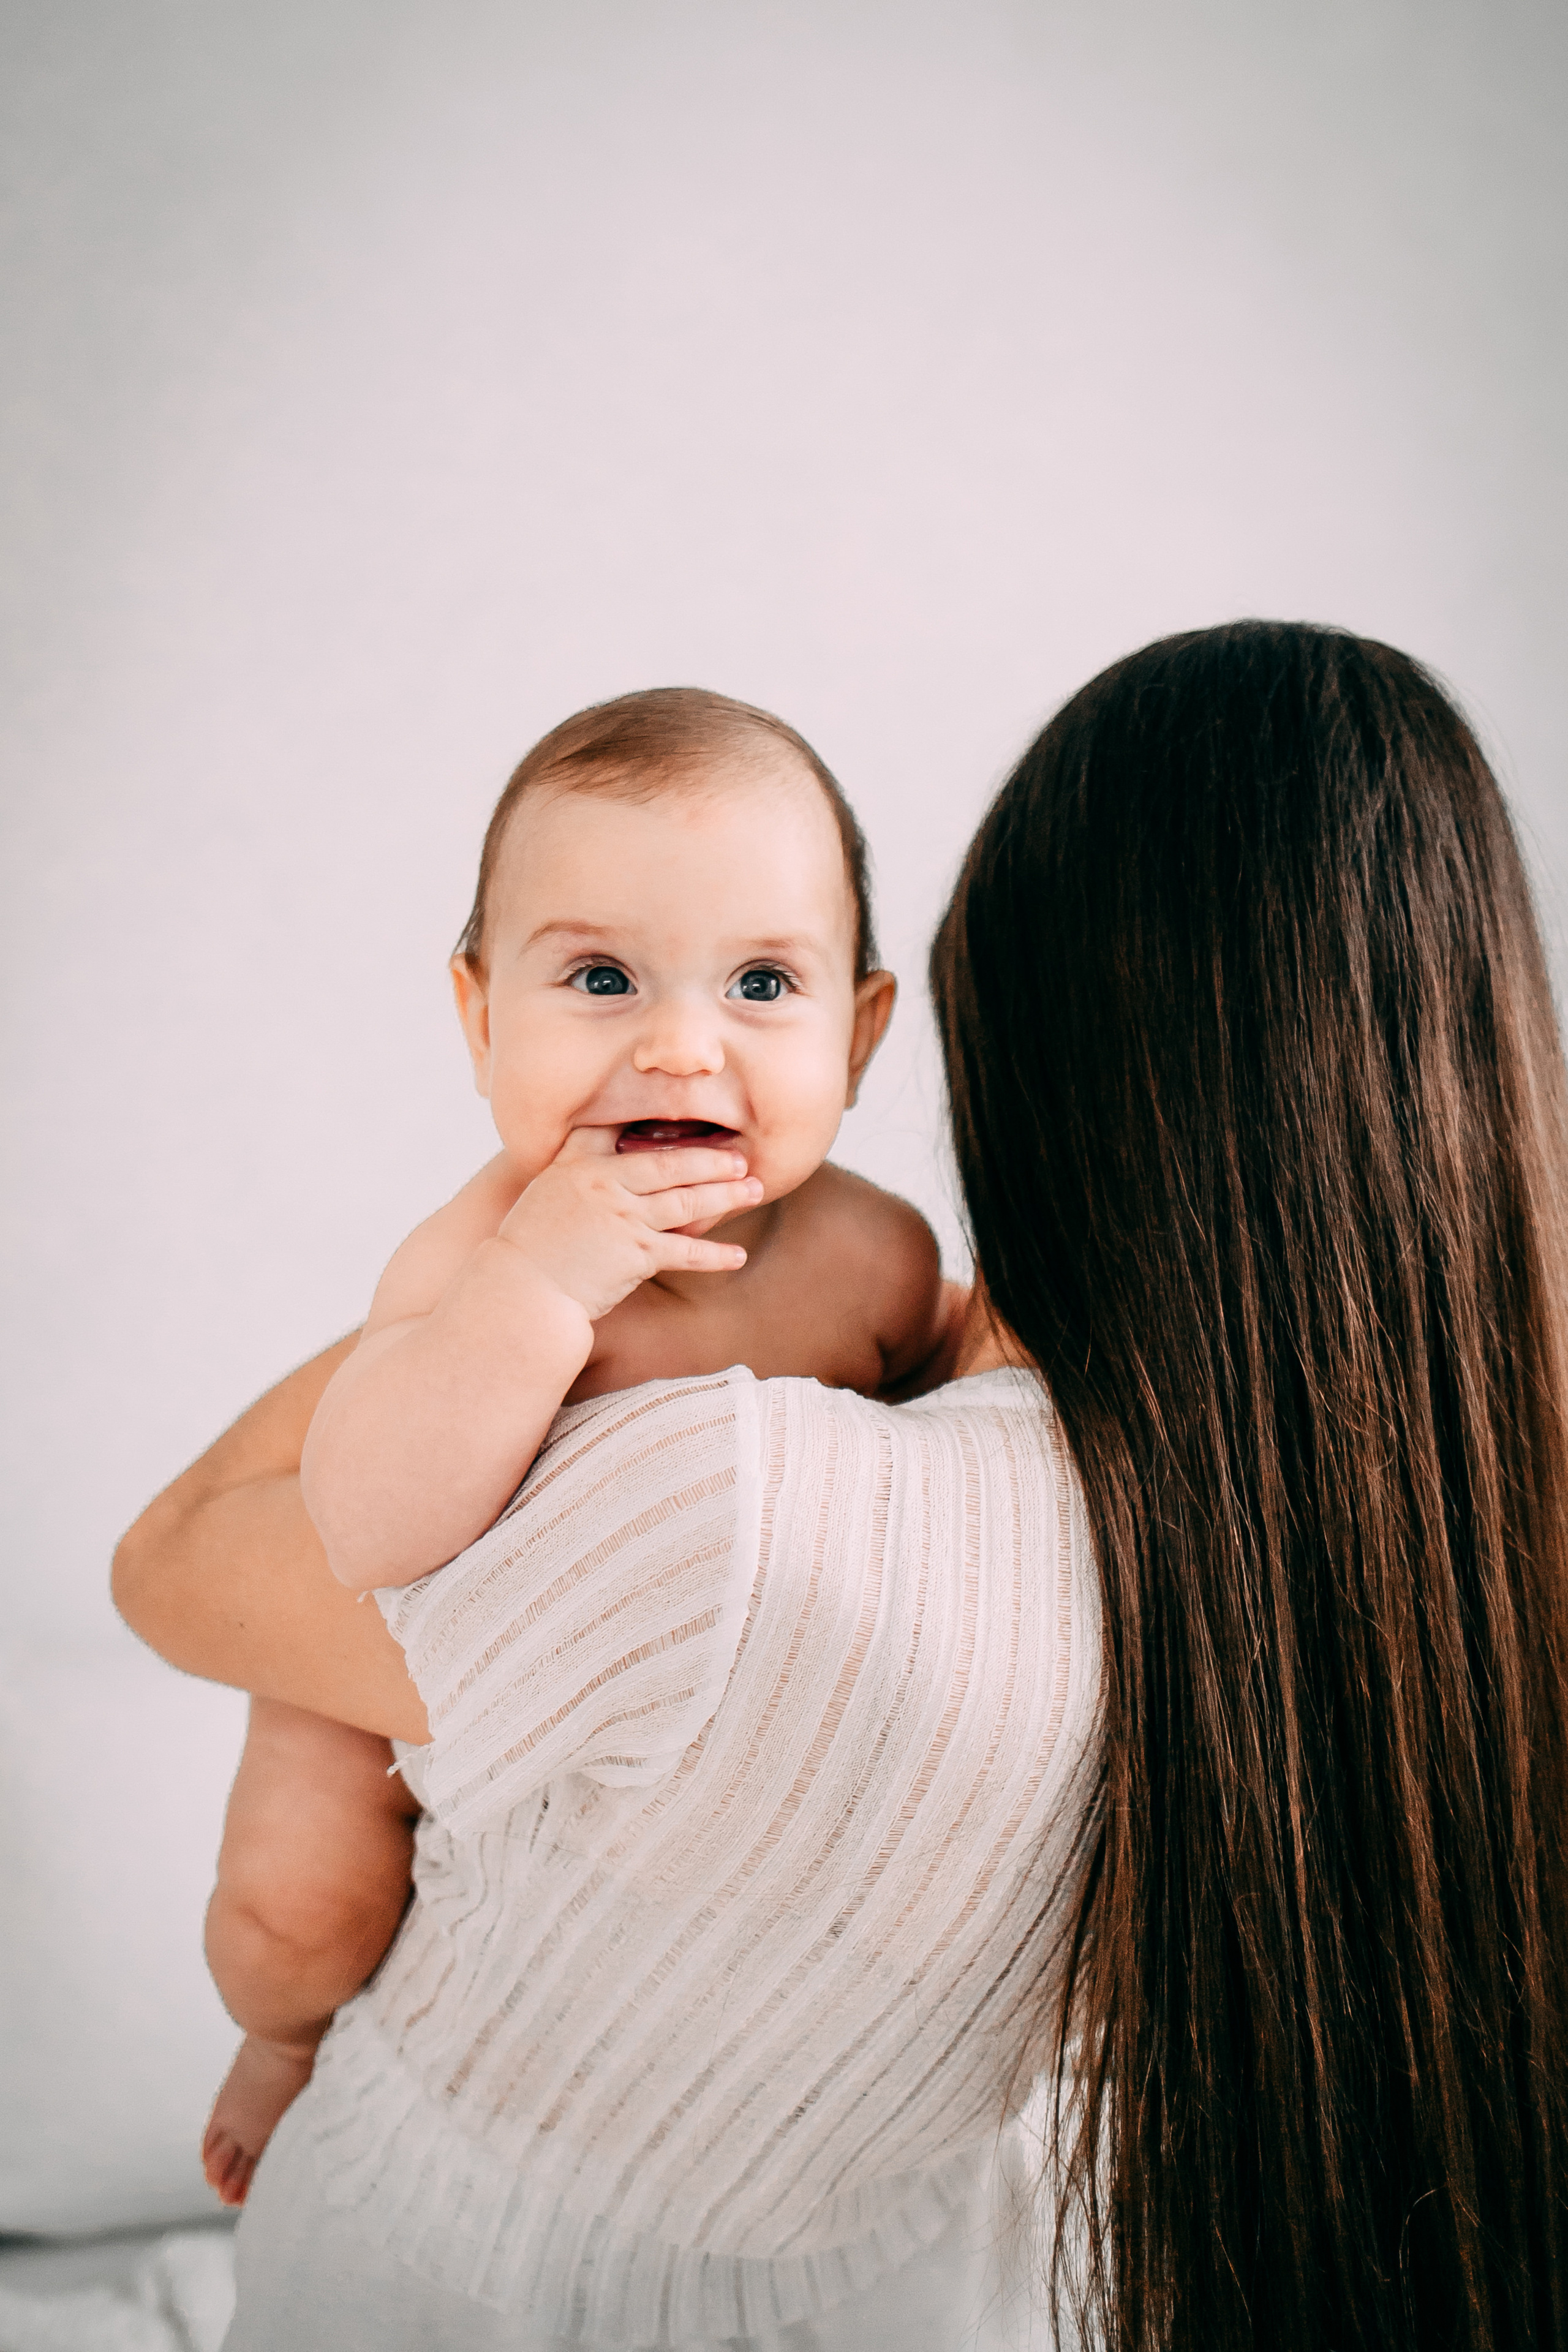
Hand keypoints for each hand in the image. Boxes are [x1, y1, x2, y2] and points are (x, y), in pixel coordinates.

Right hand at [494, 1128, 762, 1321]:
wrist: (520, 1290)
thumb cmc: (527, 1250)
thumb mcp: (544, 1197)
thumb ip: (573, 1178)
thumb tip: (601, 1175)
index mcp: (576, 1163)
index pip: (620, 1130)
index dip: (657, 1123)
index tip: (690, 1116)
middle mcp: (603, 1182)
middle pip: (670, 1163)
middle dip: (711, 1160)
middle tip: (742, 1158)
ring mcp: (622, 1216)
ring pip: (687, 1200)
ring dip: (726, 1196)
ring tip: (754, 1191)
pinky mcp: (636, 1253)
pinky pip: (685, 1251)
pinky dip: (714, 1255)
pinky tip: (737, 1257)